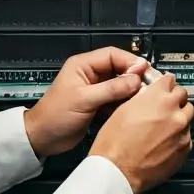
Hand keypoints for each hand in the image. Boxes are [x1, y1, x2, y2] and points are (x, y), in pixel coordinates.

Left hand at [23, 48, 149, 157]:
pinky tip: (133, 109)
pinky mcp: (99, 104)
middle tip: (150, 86)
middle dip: (134, 77)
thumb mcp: (84, 100)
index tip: (146, 72)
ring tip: (144, 99)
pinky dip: (125, 104)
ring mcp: (95, 90)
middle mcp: (91, 74)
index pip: (113, 55)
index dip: (131, 62)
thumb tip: (136, 79)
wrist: (43, 138)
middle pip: (119, 69)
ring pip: (121, 85)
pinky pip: (117, 99)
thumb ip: (111, 88)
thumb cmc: (56, 115)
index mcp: (83, 65)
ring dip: (132, 91)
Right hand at [89, 71, 193, 193]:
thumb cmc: (114, 144)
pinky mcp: (185, 149)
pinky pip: (187, 136)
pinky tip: (164, 142)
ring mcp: (182, 131)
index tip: (164, 87)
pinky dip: (178, 137)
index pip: (170, 79)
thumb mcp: (123, 109)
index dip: (165, 84)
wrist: (118, 171)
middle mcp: (173, 112)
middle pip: (183, 95)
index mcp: (157, 98)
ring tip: (163, 127)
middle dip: (174, 99)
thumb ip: (143, 99)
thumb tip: (150, 96)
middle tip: (163, 107)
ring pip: (187, 116)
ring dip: (178, 117)